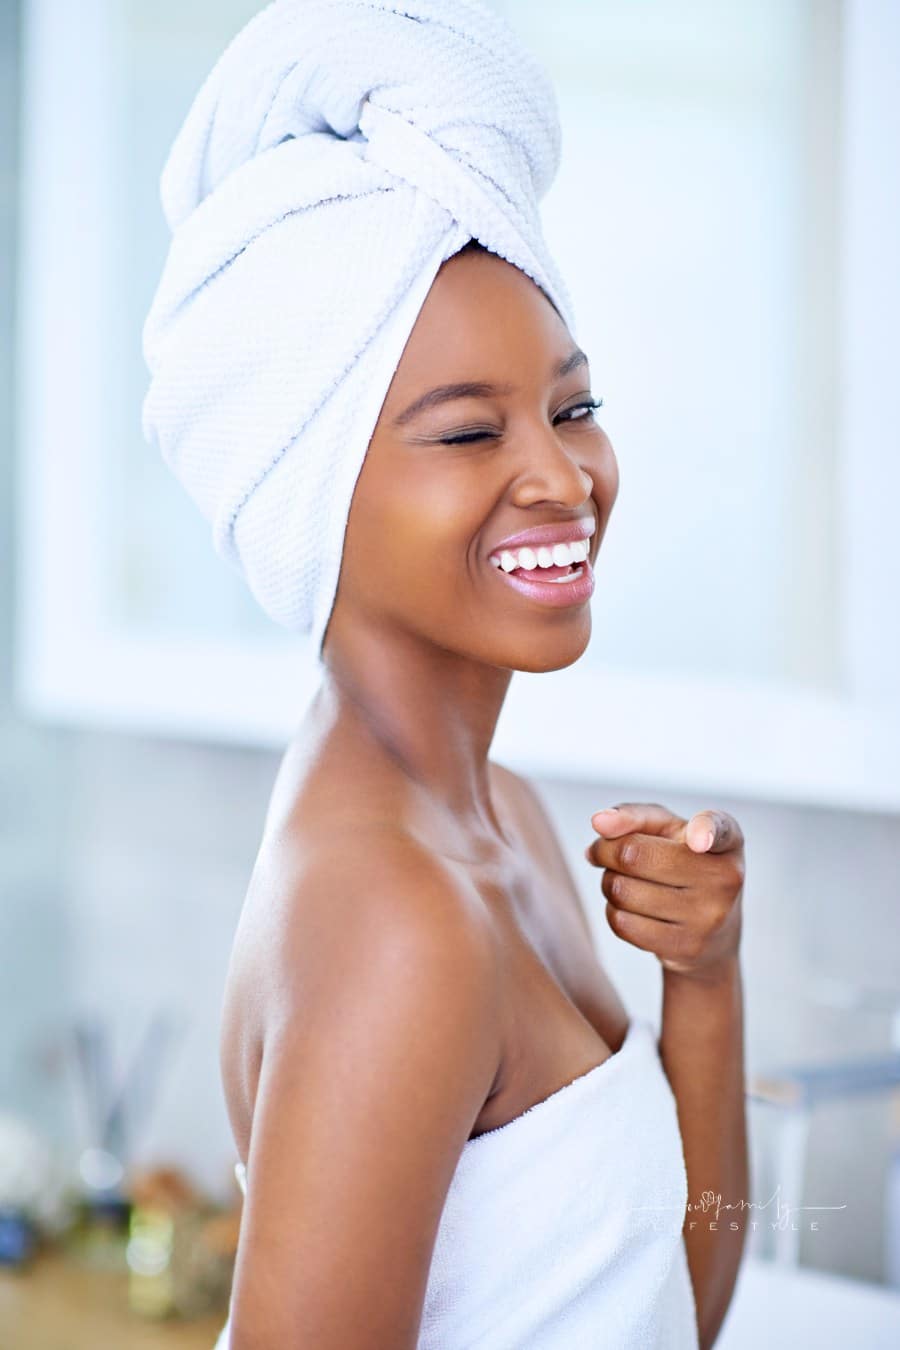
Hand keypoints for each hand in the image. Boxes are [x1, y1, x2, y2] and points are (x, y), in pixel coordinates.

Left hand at [583, 802, 744, 981]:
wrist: (712, 933)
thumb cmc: (682, 865)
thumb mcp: (668, 831)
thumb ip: (634, 816)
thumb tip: (599, 823)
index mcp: (727, 842)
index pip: (719, 829)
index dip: (705, 831)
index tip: (697, 839)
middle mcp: (725, 878)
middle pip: (634, 855)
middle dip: (606, 851)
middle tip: (607, 853)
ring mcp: (708, 917)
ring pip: (621, 890)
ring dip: (609, 882)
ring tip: (626, 881)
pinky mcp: (687, 947)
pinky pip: (622, 923)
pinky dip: (613, 911)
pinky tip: (632, 908)